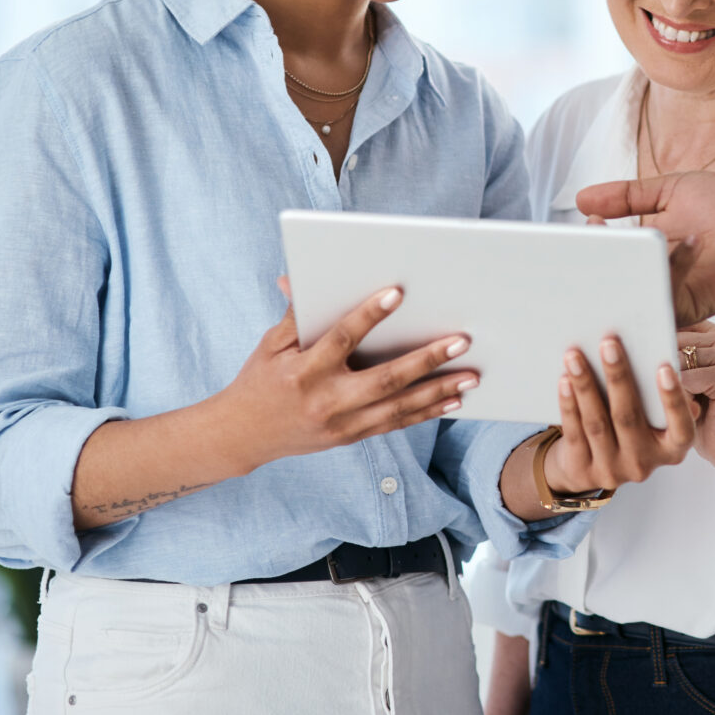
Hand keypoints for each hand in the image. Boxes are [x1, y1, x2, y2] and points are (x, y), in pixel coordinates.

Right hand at [213, 280, 477, 471]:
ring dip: (439, 391)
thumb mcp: (271, 345)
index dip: (369, 314)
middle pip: (385, 379)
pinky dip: (426, 412)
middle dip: (427, 360)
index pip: (342, 338)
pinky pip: (395, 423)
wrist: (242, 435)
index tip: (397, 292)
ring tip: (472, 375)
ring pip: (398, 407)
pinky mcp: (350, 437)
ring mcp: (341, 424)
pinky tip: (452, 400)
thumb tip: (301, 277)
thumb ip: (296, 316)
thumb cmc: (259, 381)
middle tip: (462, 341)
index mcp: (304, 371)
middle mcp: (326, 400)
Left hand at [541, 334, 697, 494]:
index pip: (681, 429)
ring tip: (575, 356)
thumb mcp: (652, 421)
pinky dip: (569, 404)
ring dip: (585, 386)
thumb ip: (657, 398)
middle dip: (618, 377)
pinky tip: (564, 381)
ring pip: (597, 423)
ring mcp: (612, 470)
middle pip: (629, 418)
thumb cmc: (631, 429)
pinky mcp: (583, 471)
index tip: (664, 367)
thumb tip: (651, 361)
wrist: (591, 467)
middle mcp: (644, 463)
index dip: (673, 400)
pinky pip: (574, 433)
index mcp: (671, 450)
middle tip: (608, 344)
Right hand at [575, 172, 714, 325]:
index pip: (602, 249)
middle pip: (606, 278)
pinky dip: (665, 274)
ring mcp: (663, 293)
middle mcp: (646, 273)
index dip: (590, 240)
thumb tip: (581, 199)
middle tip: (589, 246)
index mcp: (638, 247)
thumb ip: (628, 195)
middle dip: (593, 263)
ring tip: (626, 244)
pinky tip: (678, 243)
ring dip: (625, 269)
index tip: (590, 222)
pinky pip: (660, 301)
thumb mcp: (670, 190)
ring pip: (629, 291)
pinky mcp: (683, 309)